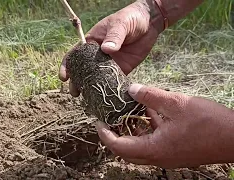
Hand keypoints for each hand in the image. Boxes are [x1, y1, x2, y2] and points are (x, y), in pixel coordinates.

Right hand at [59, 1, 162, 96]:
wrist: (150, 22)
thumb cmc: (130, 18)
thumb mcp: (120, 24)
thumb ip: (114, 36)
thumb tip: (106, 49)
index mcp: (92, 42)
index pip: (75, 55)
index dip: (67, 66)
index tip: (64, 76)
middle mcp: (98, 55)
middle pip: (83, 70)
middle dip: (77, 82)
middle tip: (75, 92)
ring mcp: (109, 64)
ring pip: (97, 78)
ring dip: (92, 88)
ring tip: (88, 98)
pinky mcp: (122, 69)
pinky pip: (113, 81)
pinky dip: (109, 89)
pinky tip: (106, 98)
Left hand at [96, 84, 233, 167]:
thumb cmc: (209, 123)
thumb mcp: (177, 103)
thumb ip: (150, 95)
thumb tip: (131, 89)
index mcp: (154, 149)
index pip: (119, 147)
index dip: (105, 134)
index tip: (97, 121)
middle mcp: (157, 157)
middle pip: (126, 151)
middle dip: (114, 135)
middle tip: (108, 119)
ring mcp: (166, 156)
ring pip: (139, 148)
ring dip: (130, 132)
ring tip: (125, 114)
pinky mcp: (174, 151)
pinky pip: (153, 143)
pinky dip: (146, 130)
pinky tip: (149, 113)